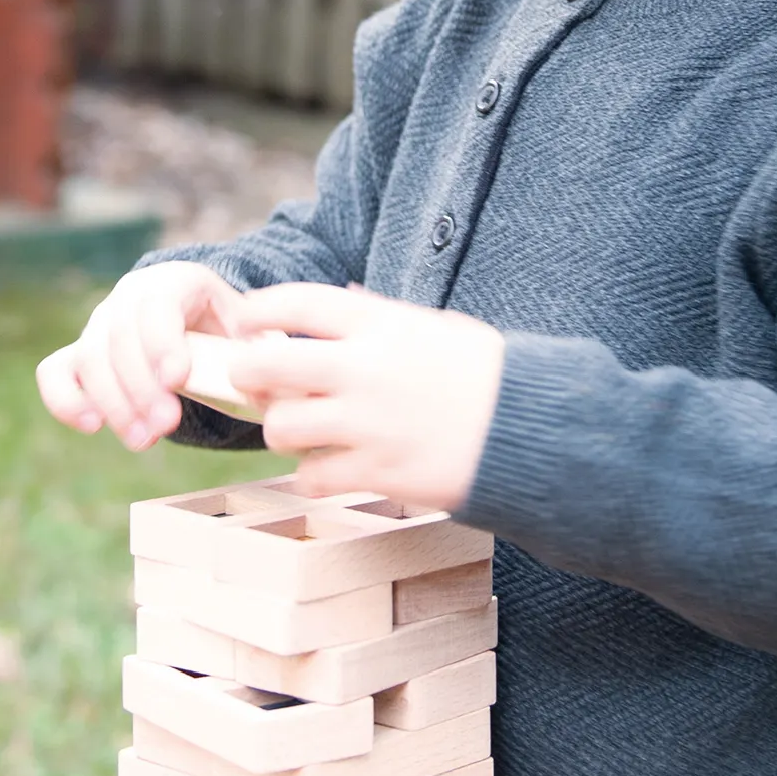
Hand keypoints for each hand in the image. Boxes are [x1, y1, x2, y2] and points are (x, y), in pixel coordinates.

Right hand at [36, 263, 244, 450]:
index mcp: (175, 282)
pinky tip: (92, 425)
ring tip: (143, 439)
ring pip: (89, 358)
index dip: (163, 342)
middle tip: (165, 424)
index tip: (177, 379)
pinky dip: (65, 400)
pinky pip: (55, 372)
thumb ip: (258, 348)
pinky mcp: (79, 355)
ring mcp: (100, 325)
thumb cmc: (227, 329)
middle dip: (140, 386)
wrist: (200, 324)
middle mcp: (129, 298)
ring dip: (113, 403)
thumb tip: (265, 376)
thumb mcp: (250, 327)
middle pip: (119, 336)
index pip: (158, 305)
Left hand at [224, 284, 504, 510]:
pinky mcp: (379, 472)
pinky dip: (311, 473)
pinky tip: (329, 466)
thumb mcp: (435, 327)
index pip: (296, 301)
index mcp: (382, 324)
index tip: (244, 319)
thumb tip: (341, 299)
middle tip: (255, 381)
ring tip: (299, 430)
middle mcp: (366, 369)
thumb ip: (381, 316)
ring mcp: (369, 423)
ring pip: (280, 426)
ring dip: (281, 429)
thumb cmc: (487, 375)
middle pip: (266, 364)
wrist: (532, 430)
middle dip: (247, 373)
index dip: (258, 309)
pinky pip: (311, 476)